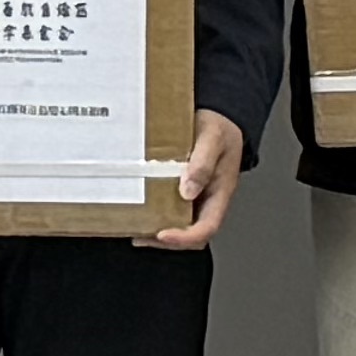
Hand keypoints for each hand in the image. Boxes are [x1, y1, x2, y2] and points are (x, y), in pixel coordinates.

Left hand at [144, 110, 247, 252]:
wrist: (219, 115)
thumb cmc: (220, 126)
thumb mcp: (214, 138)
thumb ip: (203, 163)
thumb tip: (188, 191)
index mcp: (220, 192)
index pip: (207, 227)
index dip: (185, 237)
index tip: (163, 234)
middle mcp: (208, 199)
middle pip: (191, 233)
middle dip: (167, 240)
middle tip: (141, 235)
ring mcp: (195, 195)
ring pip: (179, 223)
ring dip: (158, 231)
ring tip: (134, 227)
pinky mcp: (181, 187)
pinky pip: (170, 207)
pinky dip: (155, 213)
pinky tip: (138, 209)